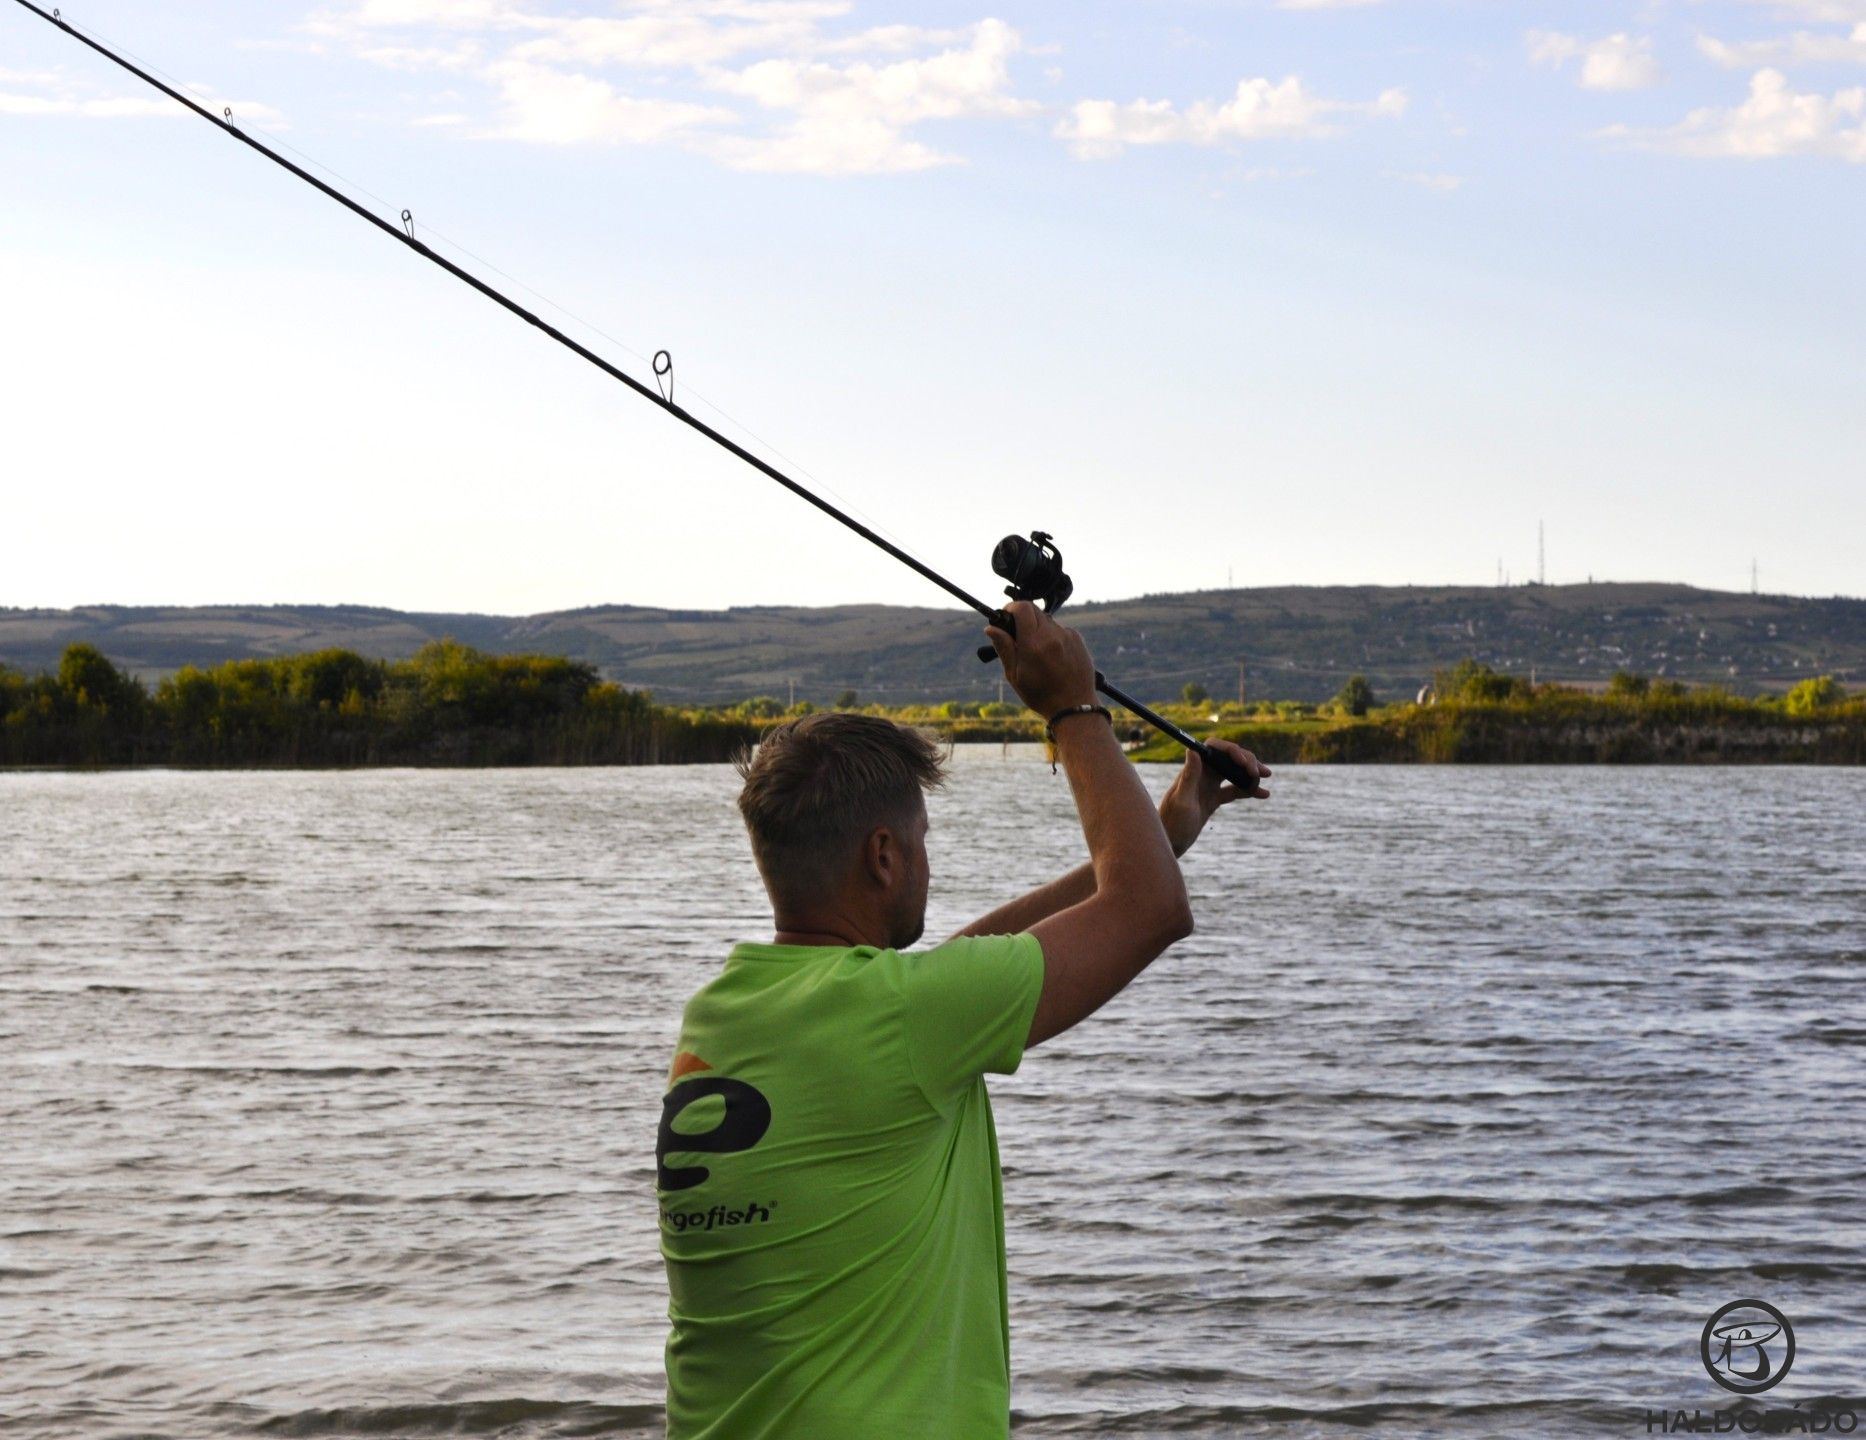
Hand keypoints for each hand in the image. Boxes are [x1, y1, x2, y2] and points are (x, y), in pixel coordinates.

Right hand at [983, 601, 1097, 717]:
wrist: (1074, 706)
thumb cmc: (1041, 694)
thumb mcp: (1015, 675)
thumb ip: (1004, 648)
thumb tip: (991, 628)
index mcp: (1033, 644)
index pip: (1022, 607)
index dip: (1011, 607)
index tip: (1006, 617)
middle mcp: (1052, 635)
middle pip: (1034, 611)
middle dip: (1023, 619)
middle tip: (1019, 637)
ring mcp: (1067, 636)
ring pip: (1047, 621)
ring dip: (1038, 629)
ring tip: (1038, 654)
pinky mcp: (1078, 639)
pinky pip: (1060, 630)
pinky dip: (1053, 637)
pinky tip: (1053, 657)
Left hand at [1158, 738, 1268, 857]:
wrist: (1170, 843)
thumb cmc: (1172, 823)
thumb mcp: (1182, 801)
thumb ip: (1189, 777)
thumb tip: (1193, 750)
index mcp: (1193, 770)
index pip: (1214, 748)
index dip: (1231, 750)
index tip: (1244, 762)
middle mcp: (1201, 775)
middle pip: (1228, 758)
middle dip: (1246, 761)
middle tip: (1261, 773)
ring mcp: (1208, 787)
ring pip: (1233, 772)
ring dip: (1250, 773)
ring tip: (1266, 777)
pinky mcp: (1213, 800)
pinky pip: (1234, 791)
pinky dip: (1248, 791)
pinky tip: (1263, 794)